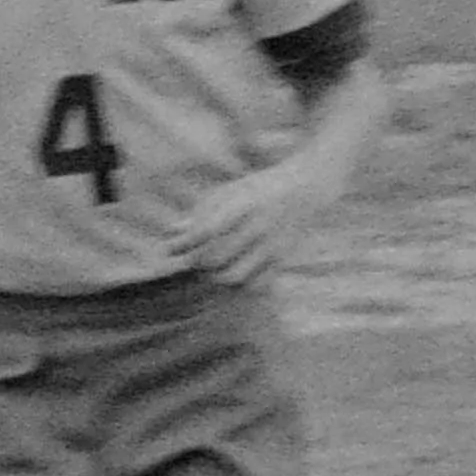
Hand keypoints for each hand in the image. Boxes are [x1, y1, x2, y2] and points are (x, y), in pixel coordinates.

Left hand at [165, 160, 308, 290]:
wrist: (305, 190)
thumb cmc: (258, 190)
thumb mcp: (229, 191)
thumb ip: (200, 212)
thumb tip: (171, 232)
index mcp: (244, 204)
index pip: (206, 231)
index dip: (184, 243)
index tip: (170, 248)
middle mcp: (260, 226)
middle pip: (215, 258)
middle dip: (196, 261)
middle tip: (191, 257)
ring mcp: (273, 246)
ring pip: (232, 276)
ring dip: (215, 276)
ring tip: (211, 266)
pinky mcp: (283, 260)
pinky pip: (256, 285)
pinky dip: (240, 285)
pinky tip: (235, 271)